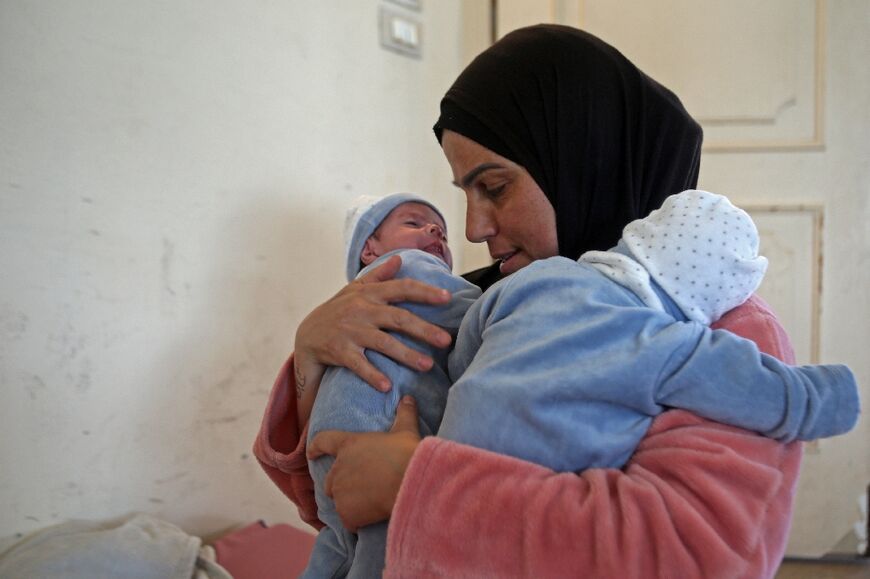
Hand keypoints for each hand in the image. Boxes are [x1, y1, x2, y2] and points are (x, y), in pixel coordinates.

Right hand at [295, 254, 451, 391]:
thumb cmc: (336, 312)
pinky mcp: (338, 351)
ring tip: (428, 365)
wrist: (305, 336)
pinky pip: (358, 364)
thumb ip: (378, 276)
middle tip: (446, 340)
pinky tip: (387, 386)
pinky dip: (372, 374)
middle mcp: (361, 310)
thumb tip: (399, 259)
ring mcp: (349, 331)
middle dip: (424, 329)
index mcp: (368, 294)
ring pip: (382, 343)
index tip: (447, 298)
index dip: (425, 292)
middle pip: (398, 318)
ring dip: (406, 355)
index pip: (401, 288)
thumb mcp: (353, 290)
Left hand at [308, 395, 420, 531]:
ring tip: (370, 505)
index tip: (310, 453)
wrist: (410, 482)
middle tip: (362, 489)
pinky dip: (356, 522)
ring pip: (339, 501)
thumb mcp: (406, 430)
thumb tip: (408, 398)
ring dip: (350, 504)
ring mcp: (340, 491)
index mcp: (348, 445)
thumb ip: (404, 414)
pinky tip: (371, 518)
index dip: (315, 447)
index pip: (323, 441)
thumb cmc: (407, 453)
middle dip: (342, 485)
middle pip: (330, 480)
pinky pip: (347, 521)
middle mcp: (339, 467)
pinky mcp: (345, 512)